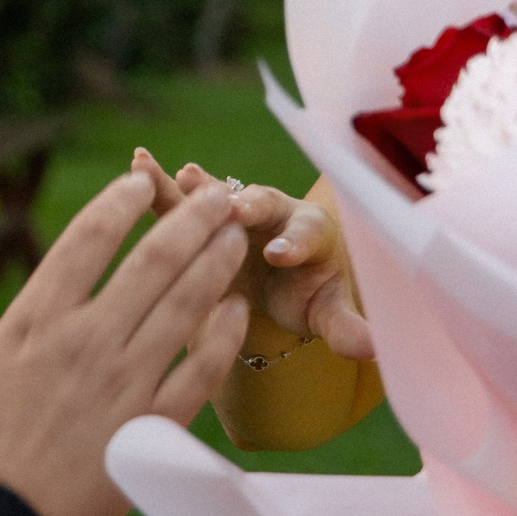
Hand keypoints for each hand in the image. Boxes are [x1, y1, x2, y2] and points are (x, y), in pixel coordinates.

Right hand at [0, 173, 251, 515]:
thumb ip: (36, 326)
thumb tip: (64, 294)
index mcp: (35, 320)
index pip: (87, 238)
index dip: (119, 201)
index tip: (139, 182)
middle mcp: (83, 339)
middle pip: (152, 260)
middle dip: (190, 219)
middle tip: (214, 195)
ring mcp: (121, 380)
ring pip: (185, 302)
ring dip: (216, 261)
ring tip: (234, 235)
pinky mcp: (150, 425)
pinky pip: (201, 368)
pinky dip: (222, 334)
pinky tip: (236, 309)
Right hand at [129, 149, 374, 361]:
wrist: (288, 275)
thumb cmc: (312, 292)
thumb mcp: (330, 312)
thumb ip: (347, 327)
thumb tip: (377, 348)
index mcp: (312, 236)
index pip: (306, 236)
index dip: (295, 243)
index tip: (282, 254)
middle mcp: (276, 214)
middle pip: (264, 204)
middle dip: (249, 206)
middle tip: (234, 208)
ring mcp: (238, 212)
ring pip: (219, 196)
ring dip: (198, 187)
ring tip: (180, 175)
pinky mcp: (205, 219)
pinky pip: (182, 201)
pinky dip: (163, 185)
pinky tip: (139, 167)